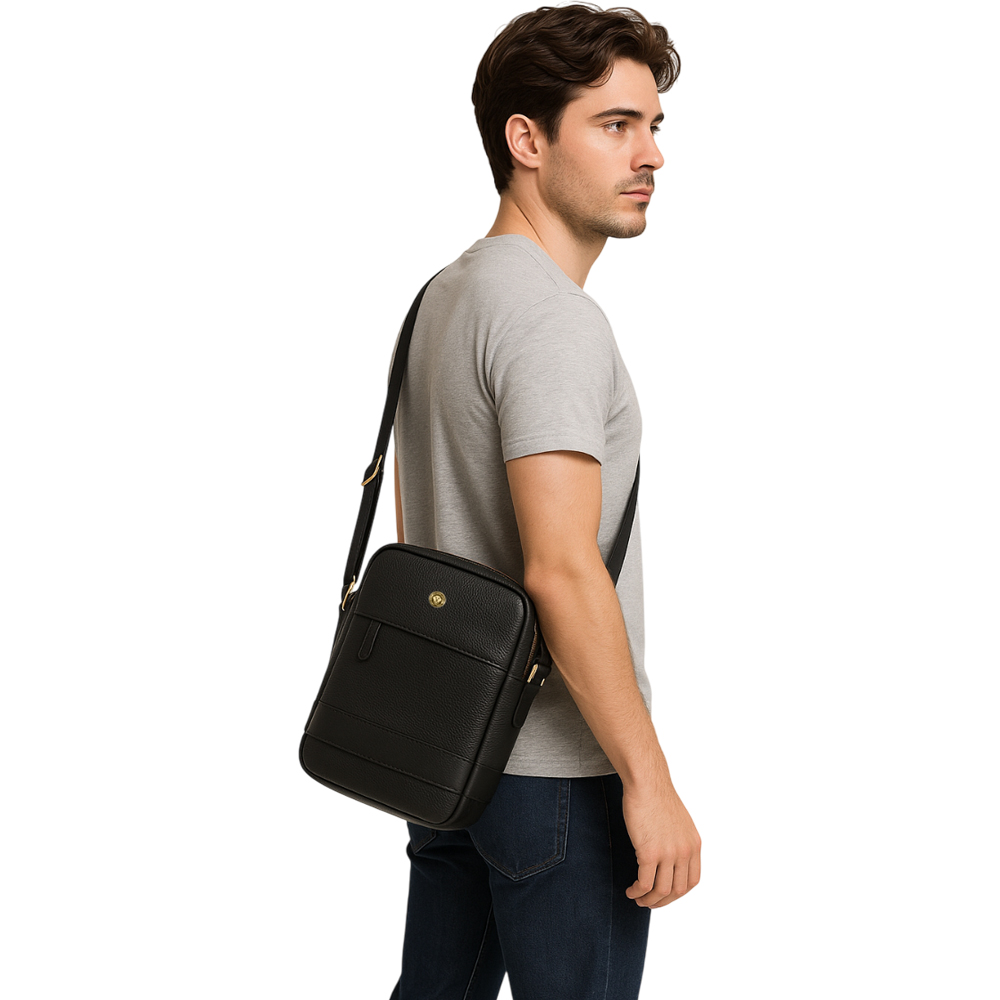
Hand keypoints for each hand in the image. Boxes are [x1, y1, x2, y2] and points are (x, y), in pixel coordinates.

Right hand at [622, 776, 700, 907]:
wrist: (646, 783)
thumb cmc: (656, 797)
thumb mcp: (678, 822)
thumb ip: (678, 840)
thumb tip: (670, 857)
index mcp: (694, 844)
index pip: (692, 880)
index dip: (678, 892)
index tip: (665, 894)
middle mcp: (685, 851)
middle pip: (678, 890)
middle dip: (663, 901)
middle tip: (649, 902)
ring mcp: (668, 853)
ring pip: (661, 890)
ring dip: (649, 900)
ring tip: (637, 898)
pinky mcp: (649, 852)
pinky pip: (644, 882)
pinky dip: (637, 891)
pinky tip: (630, 890)